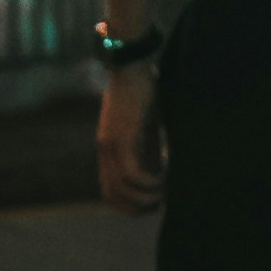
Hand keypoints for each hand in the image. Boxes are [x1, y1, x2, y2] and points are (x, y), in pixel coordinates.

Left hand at [96, 66, 164, 211]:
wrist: (133, 62)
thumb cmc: (143, 89)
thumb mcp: (144, 125)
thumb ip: (147, 148)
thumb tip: (158, 172)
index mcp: (108, 149)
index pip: (108, 191)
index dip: (127, 205)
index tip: (149, 205)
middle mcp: (105, 151)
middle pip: (112, 196)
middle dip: (136, 207)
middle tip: (158, 204)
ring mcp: (112, 146)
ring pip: (122, 189)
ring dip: (145, 197)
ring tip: (165, 192)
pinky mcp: (123, 138)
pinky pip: (132, 174)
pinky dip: (149, 182)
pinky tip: (165, 177)